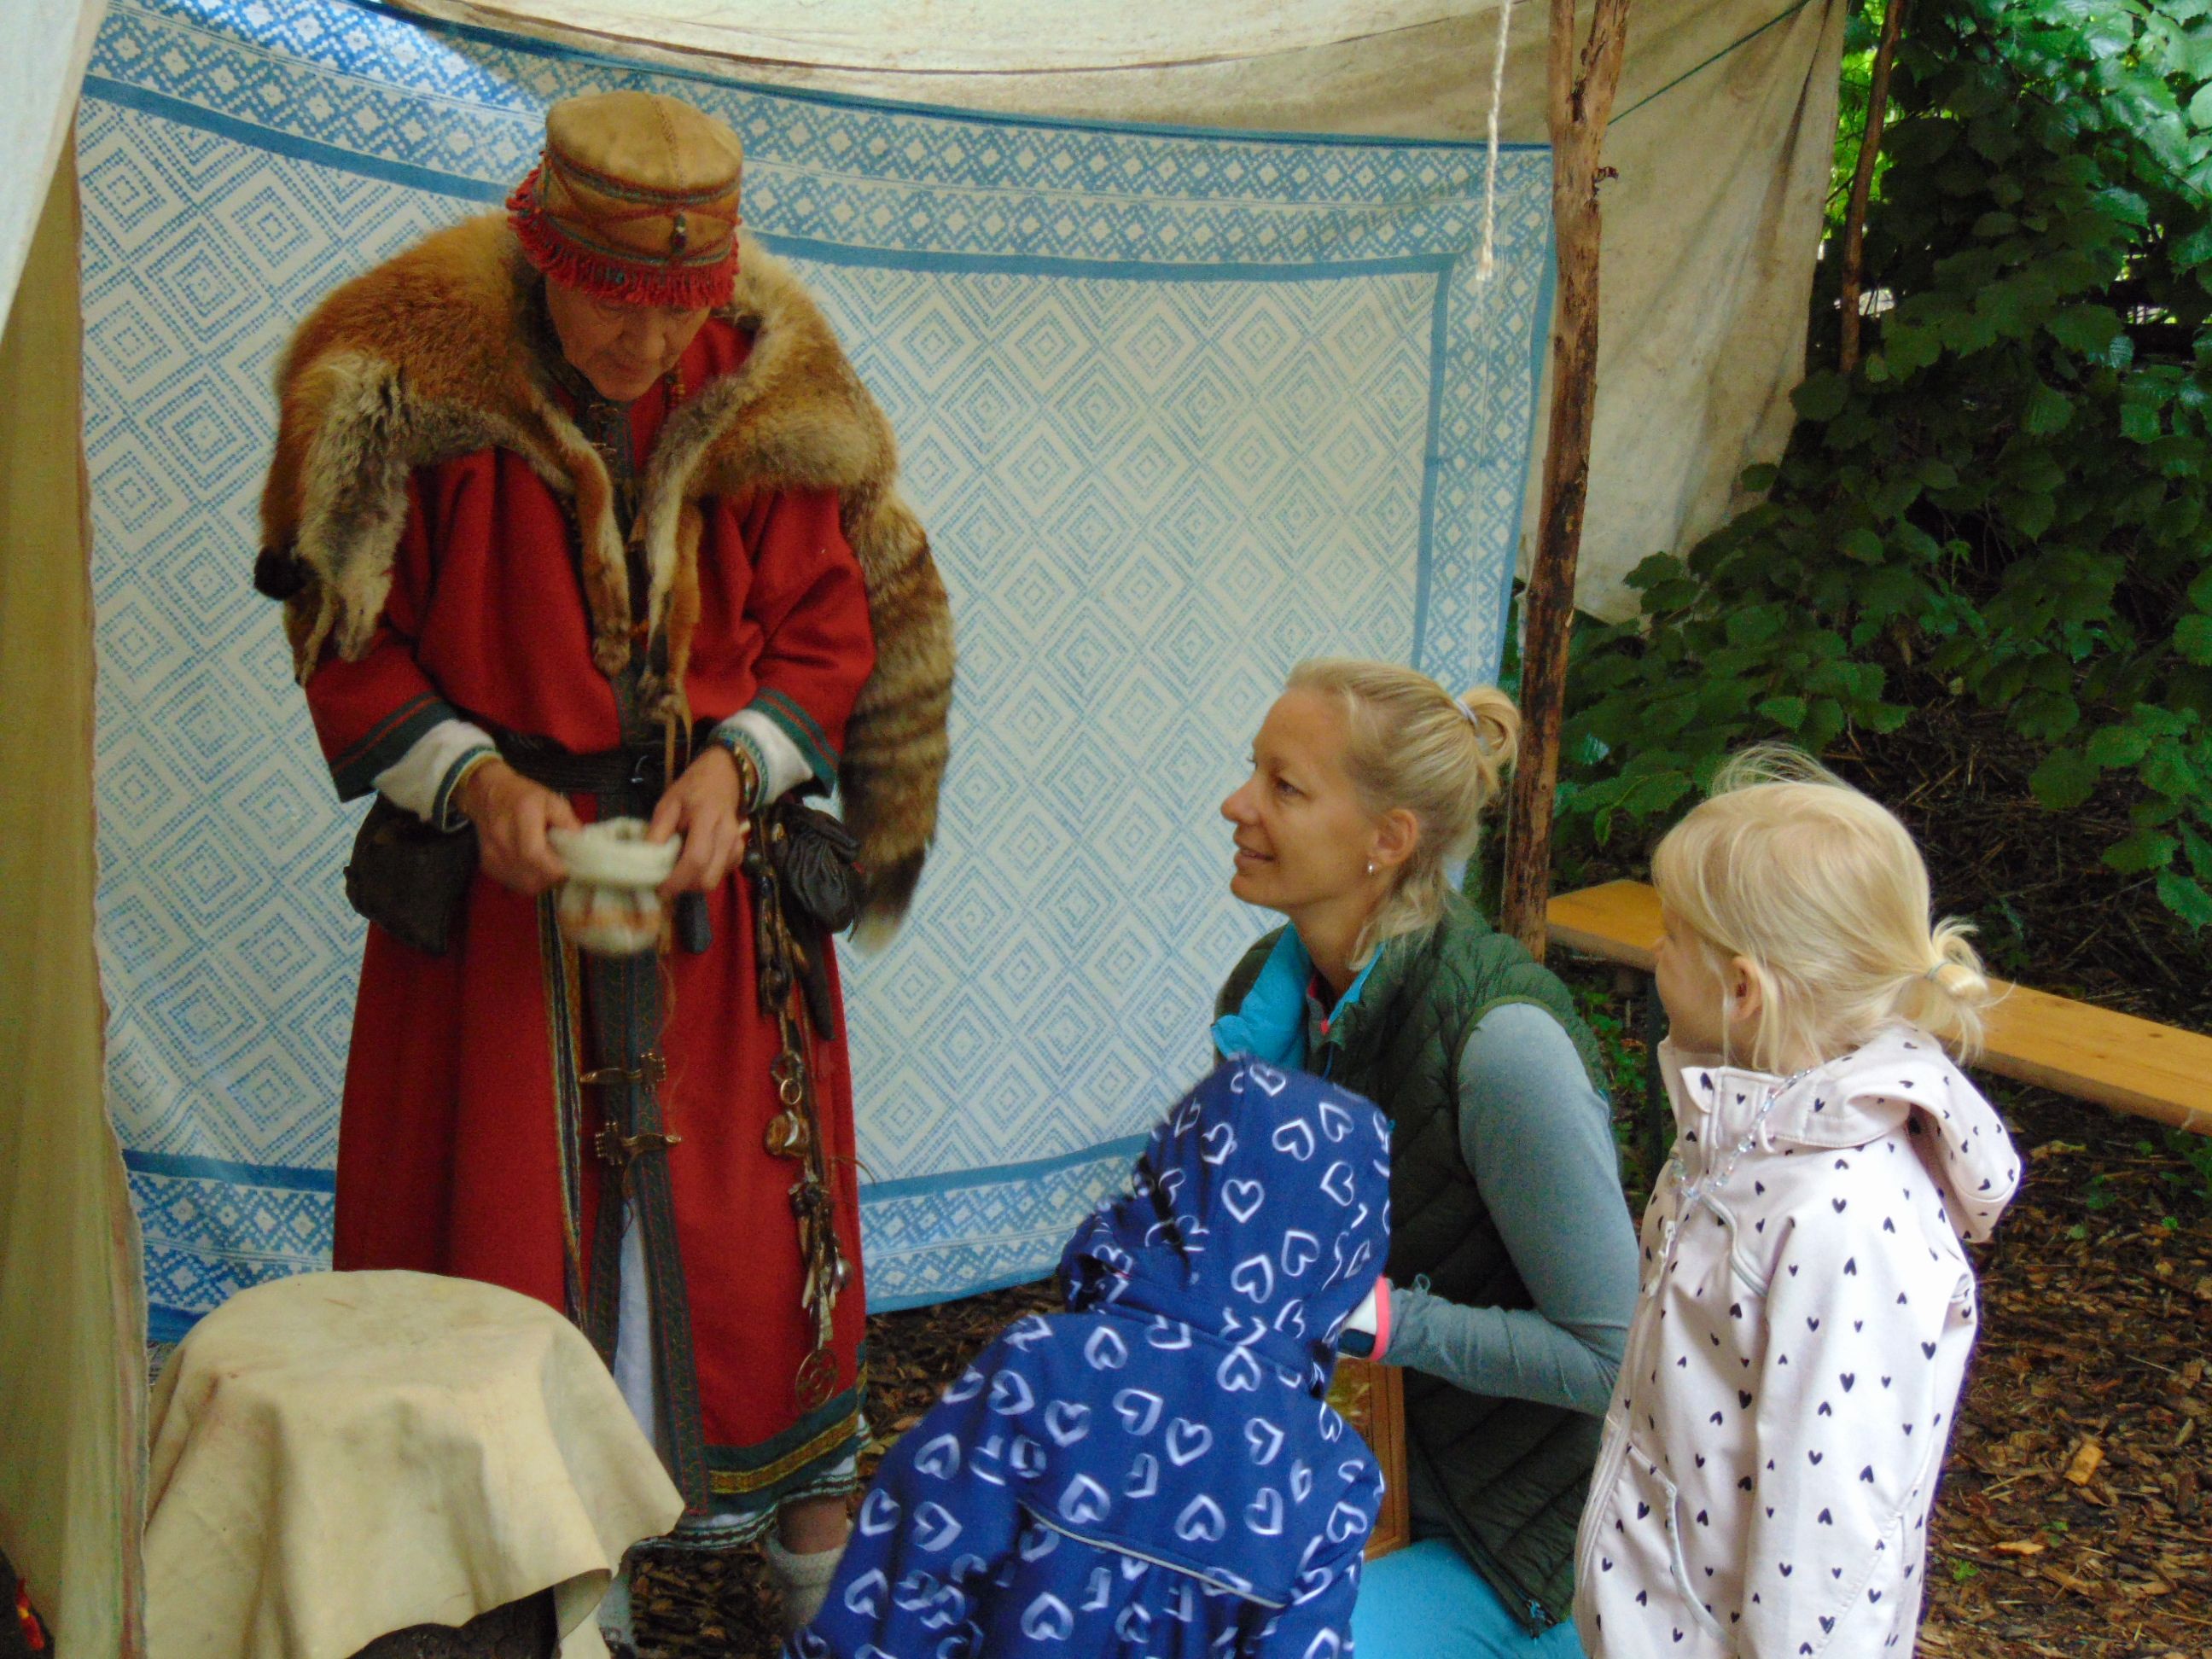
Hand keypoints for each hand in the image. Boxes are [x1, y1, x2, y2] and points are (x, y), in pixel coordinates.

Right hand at [455, 759, 580, 895]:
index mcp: (522, 818)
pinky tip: (535, 869)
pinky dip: (528, 882)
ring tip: (550, 868)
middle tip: (563, 869)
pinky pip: (513, 883)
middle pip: (530, 876)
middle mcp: (503, 838)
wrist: (487, 794)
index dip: (556, 869)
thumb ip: (568, 822)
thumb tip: (582, 845)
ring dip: (542, 883)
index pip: (535, 855)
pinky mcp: (488, 865)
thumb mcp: (552, 800)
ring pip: (523, 885)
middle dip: (553, 879)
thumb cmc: (523, 795)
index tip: (570, 868)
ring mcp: (493, 855)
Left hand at [649, 745, 749, 899]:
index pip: (696, 859)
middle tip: (668, 879)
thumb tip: (646, 861)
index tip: (659, 887)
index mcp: (707, 818)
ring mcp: (737, 845)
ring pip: (715, 880)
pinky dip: (706, 875)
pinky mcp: (740, 852)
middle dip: (685, 886)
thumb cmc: (692, 789)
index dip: (677, 879)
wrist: (724, 777)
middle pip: (708, 878)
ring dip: (694, 882)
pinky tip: (696, 862)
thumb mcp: (668, 803)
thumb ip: (658, 831)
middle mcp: (727, 836)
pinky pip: (722, 874)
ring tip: (680, 869)